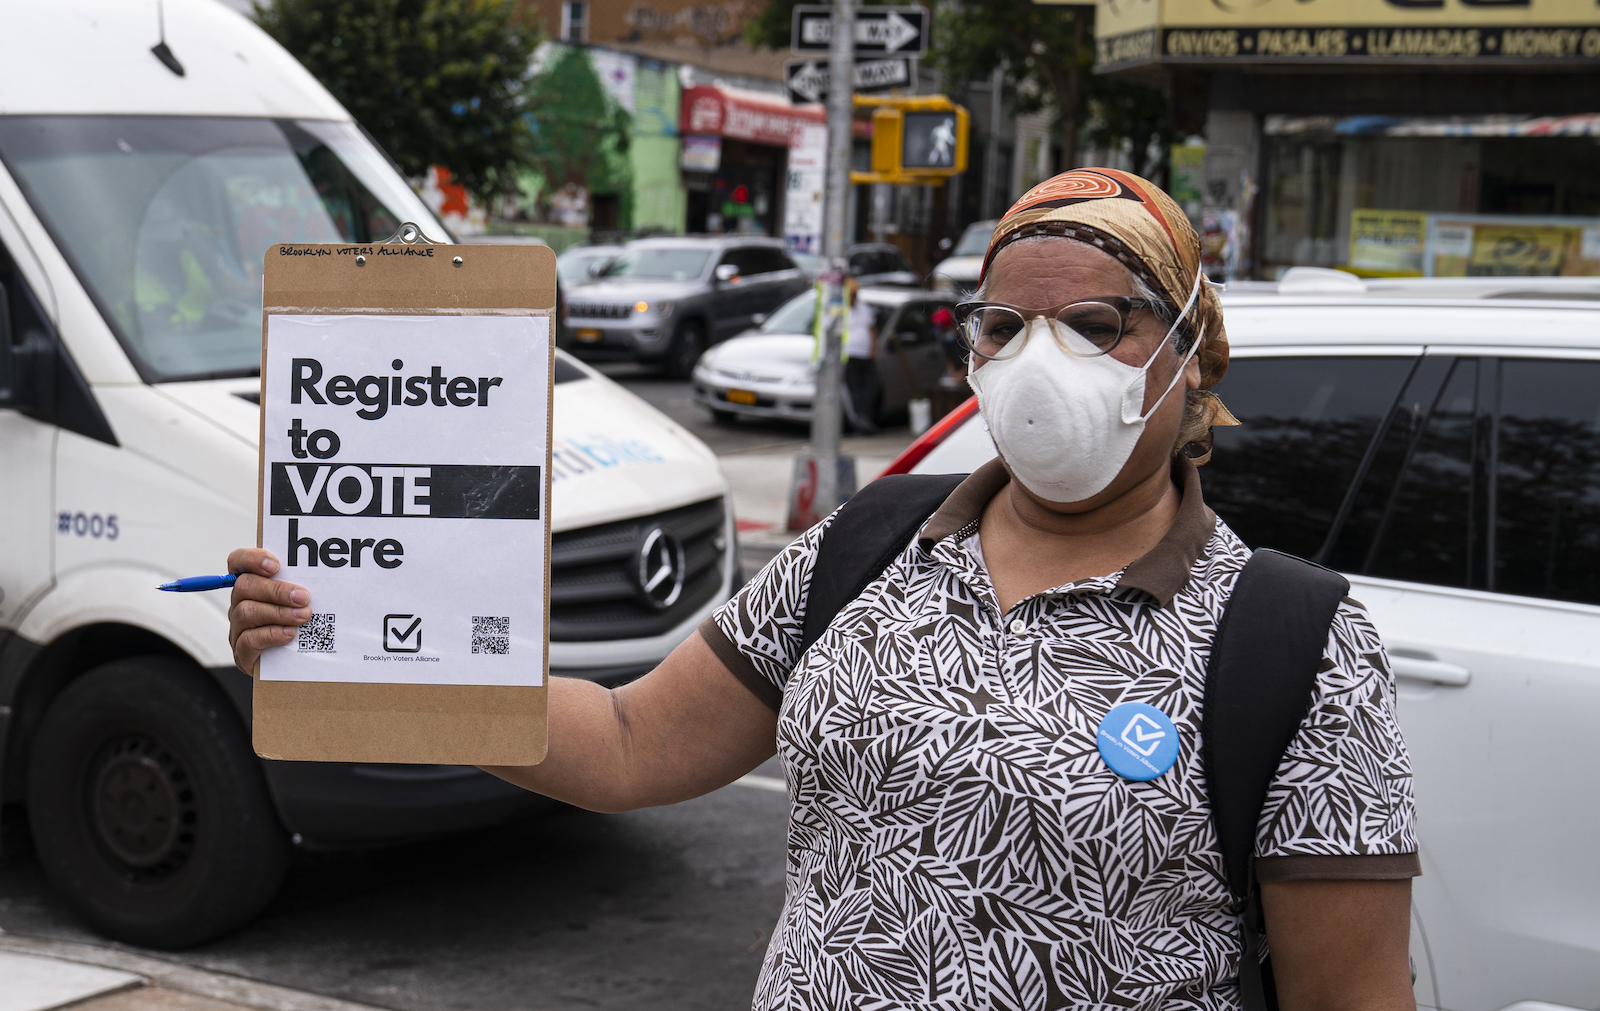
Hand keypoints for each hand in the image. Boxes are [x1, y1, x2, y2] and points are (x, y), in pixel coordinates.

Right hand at [227, 548, 309, 676]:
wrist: (297, 663)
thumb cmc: (302, 625)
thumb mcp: (303, 601)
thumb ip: (303, 586)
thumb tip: (326, 575)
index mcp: (253, 585)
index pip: (238, 562)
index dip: (252, 559)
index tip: (276, 565)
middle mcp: (240, 603)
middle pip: (244, 586)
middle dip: (276, 590)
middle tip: (303, 597)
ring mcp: (239, 628)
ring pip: (246, 612)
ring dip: (278, 612)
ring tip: (303, 617)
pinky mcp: (243, 652)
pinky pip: (248, 639)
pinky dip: (271, 634)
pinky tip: (289, 634)